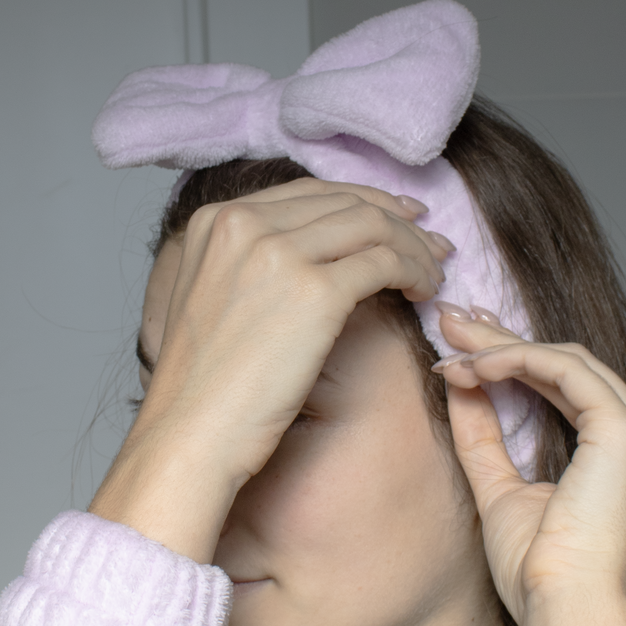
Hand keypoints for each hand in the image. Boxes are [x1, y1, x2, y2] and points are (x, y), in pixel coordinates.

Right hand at [132, 178, 449, 489]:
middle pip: (345, 203)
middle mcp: (244, 224)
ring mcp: (280, 254)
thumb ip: (247, 265)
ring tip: (434, 272)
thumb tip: (312, 258)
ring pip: (372, 226)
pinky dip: (414, 272)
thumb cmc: (204, 390)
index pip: (307, 192)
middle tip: (433, 242)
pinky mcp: (314, 292)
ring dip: (413, 246)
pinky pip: (384, 263)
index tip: (398, 215)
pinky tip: (424, 292)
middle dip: (398, 220)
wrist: (191, 433)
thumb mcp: (210, 301)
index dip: (362, 200)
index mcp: (215, 221)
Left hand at [435, 308, 625, 625]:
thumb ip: (485, 440)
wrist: (567, 614)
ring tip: (452, 345)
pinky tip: (476, 365)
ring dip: (502, 347)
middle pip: (569, 365)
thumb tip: (460, 388)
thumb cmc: (542, 579)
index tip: (466, 349)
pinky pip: (565, 371)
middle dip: (505, 340)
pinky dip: (517, 360)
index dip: (517, 360)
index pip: (572, 387)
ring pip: (566, 360)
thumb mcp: (503, 494)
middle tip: (452, 322)